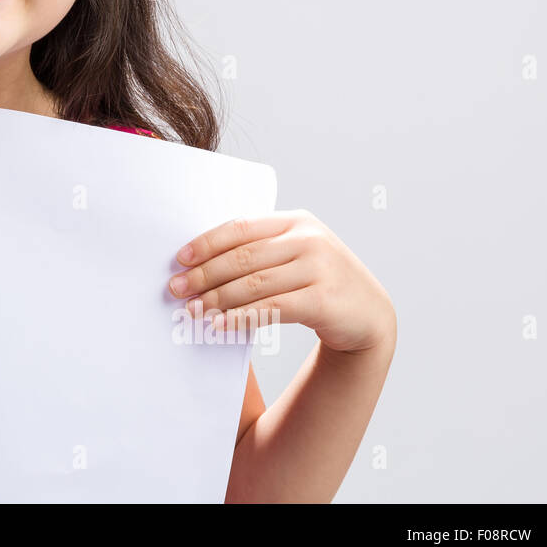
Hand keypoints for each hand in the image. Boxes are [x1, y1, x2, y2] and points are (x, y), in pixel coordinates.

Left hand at [169, 209, 395, 353]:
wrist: (369, 313)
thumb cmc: (319, 282)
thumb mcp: (295, 254)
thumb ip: (261, 249)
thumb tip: (201, 263)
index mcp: (297, 221)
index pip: (242, 228)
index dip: (207, 243)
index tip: (180, 259)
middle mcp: (309, 240)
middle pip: (244, 256)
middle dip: (205, 274)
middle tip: (176, 288)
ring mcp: (319, 269)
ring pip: (254, 284)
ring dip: (217, 298)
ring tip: (192, 310)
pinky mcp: (323, 300)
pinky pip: (272, 308)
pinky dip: (241, 317)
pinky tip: (220, 325)